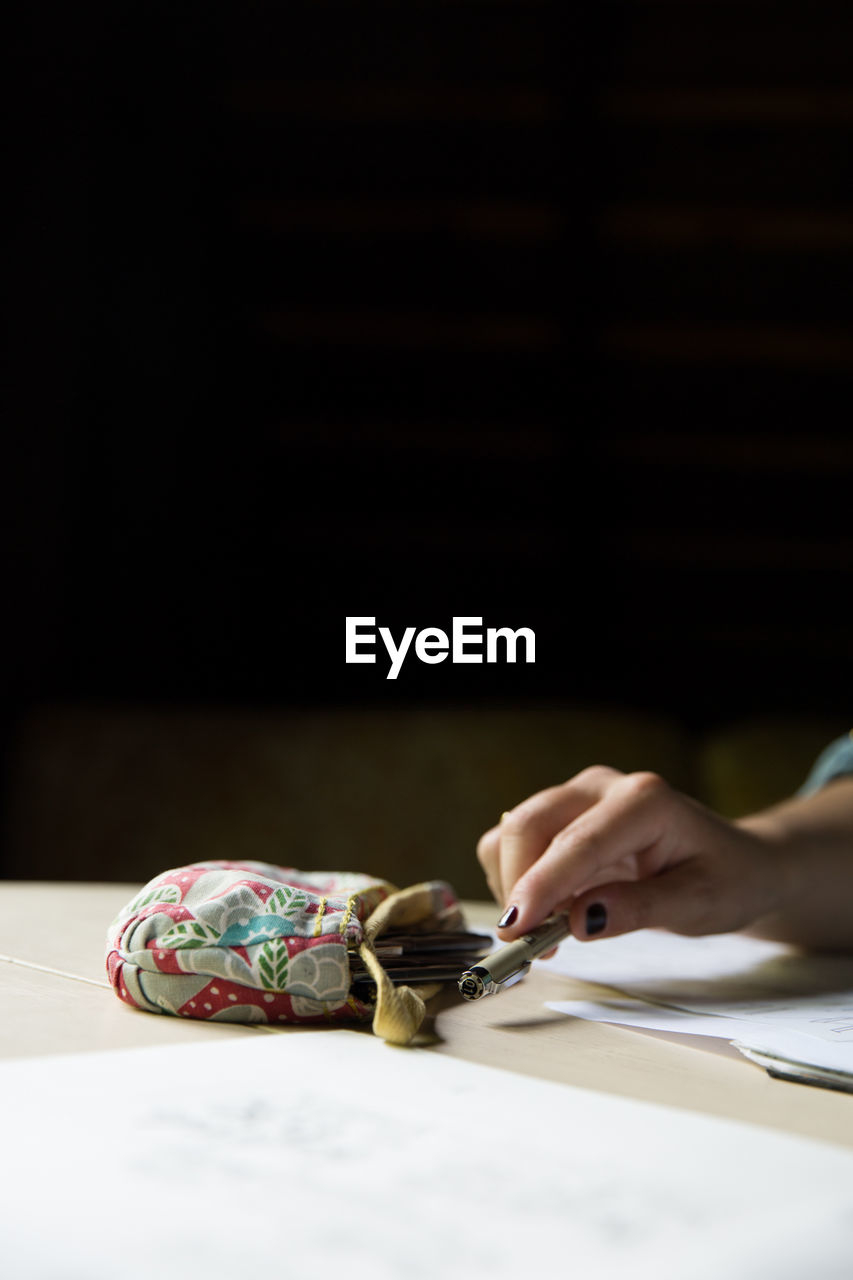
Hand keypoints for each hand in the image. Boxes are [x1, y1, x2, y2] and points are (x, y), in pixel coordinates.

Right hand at [476, 766, 784, 942]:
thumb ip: (640, 909)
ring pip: (513, 832)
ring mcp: (579, 796)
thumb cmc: (726, 880)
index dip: (540, 885)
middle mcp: (604, 787)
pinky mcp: (563, 813)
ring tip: (546, 932)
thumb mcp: (700, 904)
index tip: (517, 929)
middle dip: (516, 885)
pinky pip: (515, 842)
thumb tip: (580, 920)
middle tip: (527, 944)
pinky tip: (549, 911)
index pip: (578, 842)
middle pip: (529, 824)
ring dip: (513, 884)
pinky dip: (518, 880)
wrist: (736, 861)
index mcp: (645, 800)